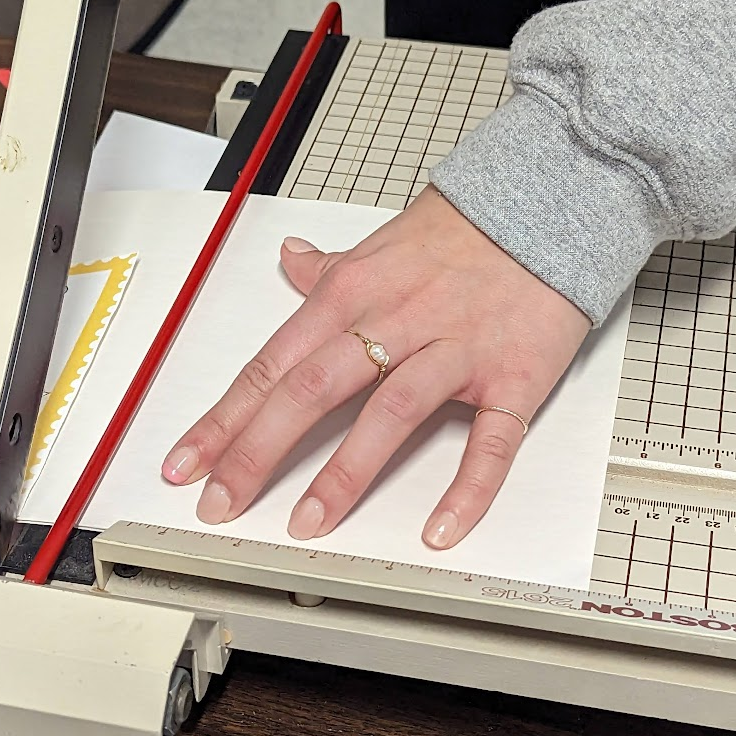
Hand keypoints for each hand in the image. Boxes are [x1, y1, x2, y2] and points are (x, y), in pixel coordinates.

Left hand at [160, 187, 590, 548]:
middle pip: (310, 390)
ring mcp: (454, 352)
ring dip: (343, 474)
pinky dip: (467, 489)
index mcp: (351, 296)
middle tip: (221, 504)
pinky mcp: (512, 378)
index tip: (184, 465)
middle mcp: (395, 323)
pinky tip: (440, 530)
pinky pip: (490, 442)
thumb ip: (329, 269)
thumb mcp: (379, 245)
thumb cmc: (461, 234)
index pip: (270, 366)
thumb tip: (289, 260)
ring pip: (389, 414)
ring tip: (307, 524)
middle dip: (258, 452)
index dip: (222, 420)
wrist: (550, 205)